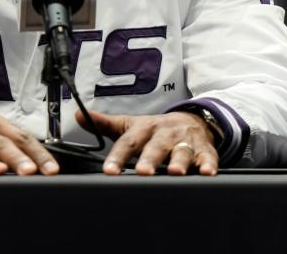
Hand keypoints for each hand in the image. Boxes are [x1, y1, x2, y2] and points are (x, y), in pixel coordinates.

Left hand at [76, 109, 218, 175]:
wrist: (190, 120)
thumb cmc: (156, 129)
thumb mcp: (131, 124)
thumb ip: (105, 124)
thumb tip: (78, 115)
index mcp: (144, 128)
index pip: (128, 142)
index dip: (117, 156)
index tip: (109, 170)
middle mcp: (164, 134)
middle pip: (155, 147)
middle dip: (150, 159)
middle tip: (142, 171)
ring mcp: (184, 141)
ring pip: (182, 151)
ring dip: (179, 161)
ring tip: (175, 172)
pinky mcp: (203, 149)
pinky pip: (207, 156)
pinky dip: (208, 164)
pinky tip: (207, 172)